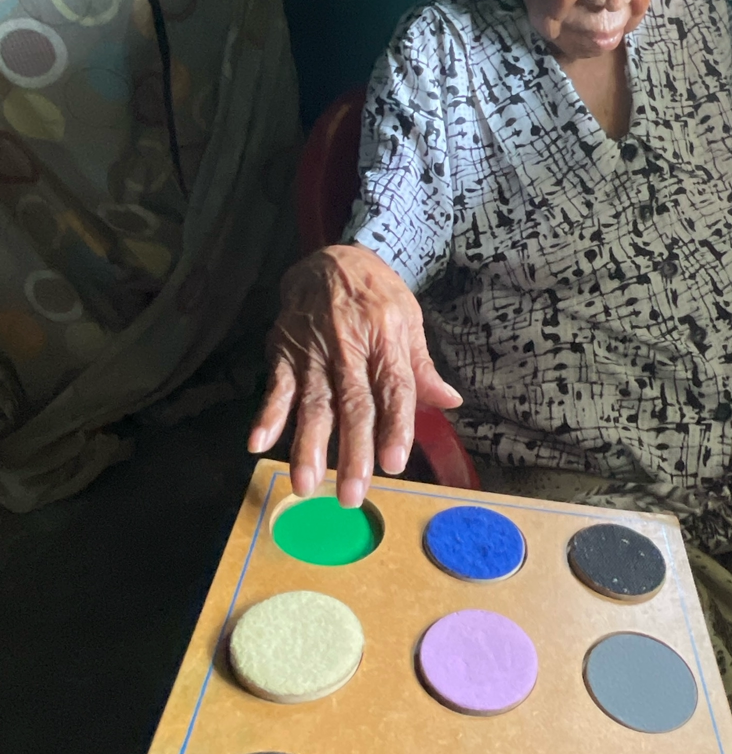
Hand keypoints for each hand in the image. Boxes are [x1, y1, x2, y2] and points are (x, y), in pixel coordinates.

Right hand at [248, 244, 461, 506]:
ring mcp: (314, 352)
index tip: (393, 464)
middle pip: (352, 406)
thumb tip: (451, 402)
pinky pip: (275, 387)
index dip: (394, 427)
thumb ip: (421, 368)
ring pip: (313, 403)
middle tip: (352, 495)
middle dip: (352, 452)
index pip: (393, 390)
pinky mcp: (284, 352)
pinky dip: (266, 416)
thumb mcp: (409, 321)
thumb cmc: (377, 295)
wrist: (333, 257)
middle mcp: (350, 350)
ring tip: (306, 484)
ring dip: (307, 446)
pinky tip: (258, 444)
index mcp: (386, 342)